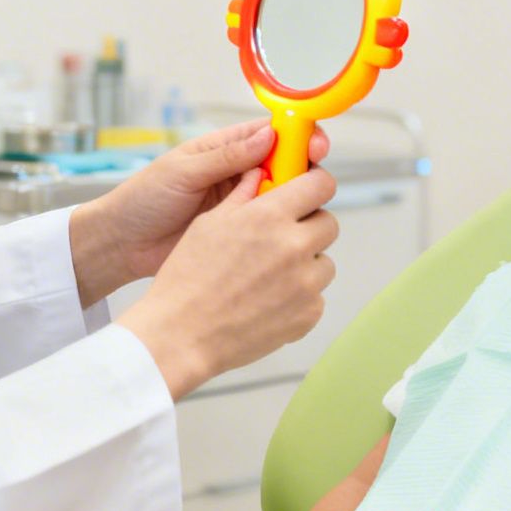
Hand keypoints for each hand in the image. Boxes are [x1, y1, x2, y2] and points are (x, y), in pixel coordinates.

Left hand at [69, 118, 329, 305]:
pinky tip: (291, 233)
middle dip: (305, 169)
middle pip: (288, 165)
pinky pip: (272, 227)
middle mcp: (240, 173)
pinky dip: (284, 228)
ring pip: (285, 198)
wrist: (122, 244)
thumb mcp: (182, 172)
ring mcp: (243, 205)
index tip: (315, 144)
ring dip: (296, 200)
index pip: (273, 134)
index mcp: (226, 148)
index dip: (299, 136)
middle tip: (314, 179)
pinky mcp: (242, 234)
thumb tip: (268, 136)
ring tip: (299, 208)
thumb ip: (225, 157)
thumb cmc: (143, 199)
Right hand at [113, 165, 339, 397]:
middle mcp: (294, 245)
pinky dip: (299, 297)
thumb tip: (261, 175)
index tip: (309, 191)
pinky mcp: (309, 314)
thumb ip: (243, 196)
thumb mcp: (208, 224)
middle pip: (329, 224)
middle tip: (284, 238)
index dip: (317, 184)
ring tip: (269, 276)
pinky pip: (316, 296)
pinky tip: (267, 302)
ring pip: (324, 262)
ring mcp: (306, 283)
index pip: (321, 184)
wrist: (181, 336)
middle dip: (310, 226)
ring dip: (306, 264)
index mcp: (269, 215)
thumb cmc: (188, 278)